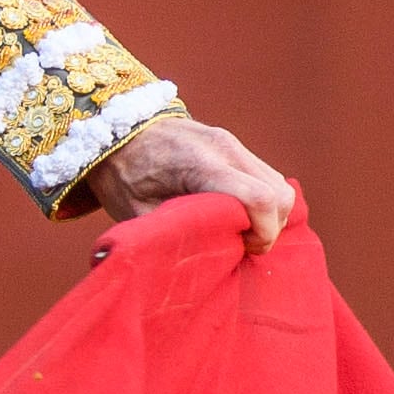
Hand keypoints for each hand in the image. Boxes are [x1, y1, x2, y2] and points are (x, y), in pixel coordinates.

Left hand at [78, 117, 292, 247]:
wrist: (113, 129)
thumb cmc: (122, 174)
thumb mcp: (138, 213)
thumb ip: (175, 234)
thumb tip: (202, 263)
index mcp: (200, 164)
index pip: (259, 198)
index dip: (263, 233)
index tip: (243, 250)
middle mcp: (225, 148)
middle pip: (279, 194)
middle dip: (270, 228)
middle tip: (239, 245)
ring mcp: (233, 143)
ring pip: (279, 185)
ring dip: (269, 215)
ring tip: (237, 232)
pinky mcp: (234, 146)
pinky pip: (266, 177)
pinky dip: (262, 201)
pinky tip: (235, 215)